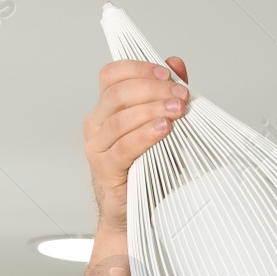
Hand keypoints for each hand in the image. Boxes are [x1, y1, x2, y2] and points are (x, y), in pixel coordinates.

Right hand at [83, 57, 189, 233]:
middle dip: (153, 90)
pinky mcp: (104, 168)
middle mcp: (96, 124)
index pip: (112, 75)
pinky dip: (145, 135)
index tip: (166, 74)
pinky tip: (163, 130)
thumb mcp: (162, 126)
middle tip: (180, 95)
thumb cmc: (146, 168)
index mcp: (106, 109)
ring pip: (121, 118)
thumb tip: (175, 64)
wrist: (135, 210)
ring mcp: (97, 146)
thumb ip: (166, 94)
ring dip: (152, 110)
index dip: (138, 69)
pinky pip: (124, 146)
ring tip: (177, 111)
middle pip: (118, 93)